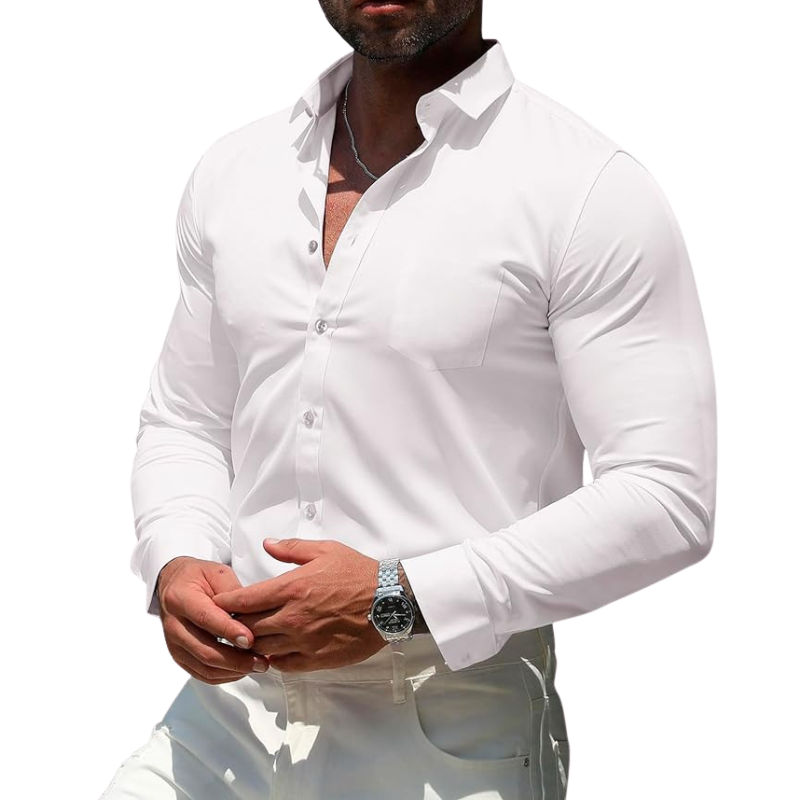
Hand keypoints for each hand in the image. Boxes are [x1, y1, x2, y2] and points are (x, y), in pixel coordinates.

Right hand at [156, 556, 269, 683]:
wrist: (175, 585)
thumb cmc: (198, 577)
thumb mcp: (217, 573)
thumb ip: (233, 593)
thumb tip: (252, 616)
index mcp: (181, 598)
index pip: (205, 618)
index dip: (228, 631)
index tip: (249, 640)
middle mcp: (174, 625)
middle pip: (205, 650)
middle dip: (236, 659)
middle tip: (261, 661)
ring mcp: (175, 644)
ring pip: (204, 667)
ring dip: (233, 671)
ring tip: (257, 666)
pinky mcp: (180, 657)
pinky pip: (202, 674)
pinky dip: (225, 676)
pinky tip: (243, 670)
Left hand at [211, 539, 386, 672]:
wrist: (389, 602)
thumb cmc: (359, 574)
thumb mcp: (325, 550)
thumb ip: (291, 549)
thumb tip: (267, 544)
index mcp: (292, 588)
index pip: (244, 599)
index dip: (225, 602)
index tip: (217, 602)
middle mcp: (292, 617)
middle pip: (247, 626)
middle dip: (233, 624)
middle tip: (226, 622)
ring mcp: (303, 641)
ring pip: (261, 649)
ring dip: (251, 644)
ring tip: (246, 640)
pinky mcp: (316, 659)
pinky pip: (283, 665)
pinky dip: (272, 660)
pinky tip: (271, 652)